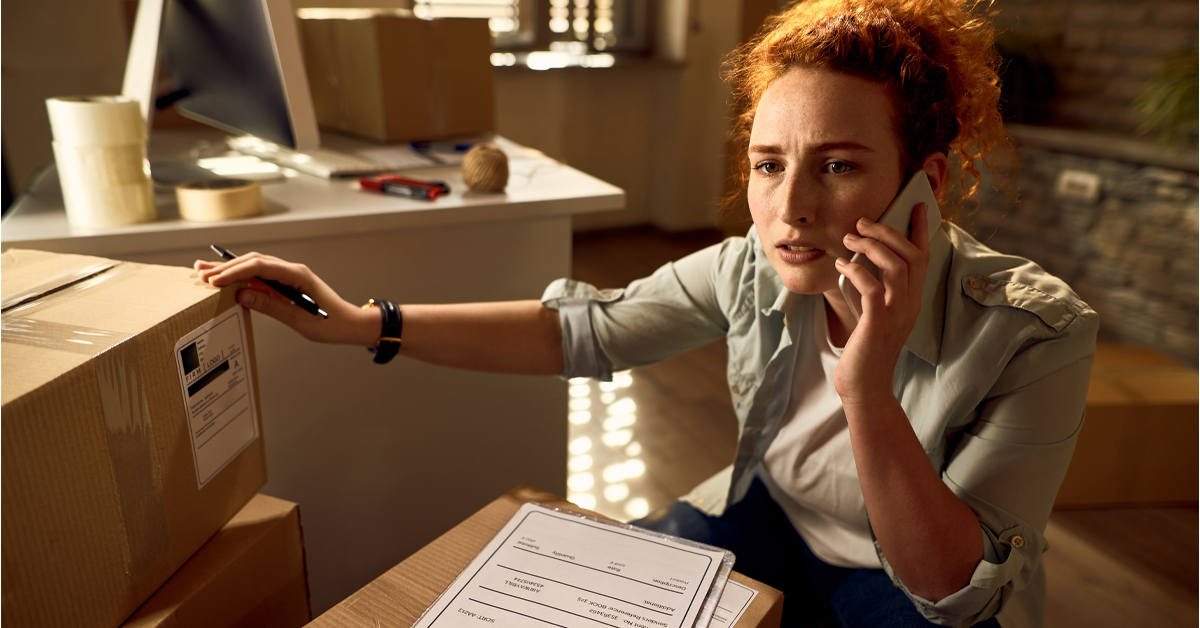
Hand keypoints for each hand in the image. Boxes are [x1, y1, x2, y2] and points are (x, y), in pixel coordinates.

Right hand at [194, 252, 379, 345]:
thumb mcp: (299, 319)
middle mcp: (292, 270)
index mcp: (297, 275)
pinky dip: (242, 278)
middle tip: (201, 273)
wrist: (350, 324)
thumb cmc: (330, 324)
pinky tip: (227, 280)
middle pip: (254, 262)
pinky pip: (261, 277)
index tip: (214, 280)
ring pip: (255, 267)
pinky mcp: (287, 284)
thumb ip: (271, 306)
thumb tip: (242, 296)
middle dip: (226, 267)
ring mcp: (290, 275)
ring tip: (205, 271)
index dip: (235, 272)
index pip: (260, 267)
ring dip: (231, 269)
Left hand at [832, 203, 930, 406]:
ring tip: (850, 238)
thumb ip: (874, 292)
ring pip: (896, 266)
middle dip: (888, 232)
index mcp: (912, 301)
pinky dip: (856, 270)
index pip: (923, 258)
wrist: (865, 388)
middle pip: (911, 255)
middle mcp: (910, 305)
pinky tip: (841, 265)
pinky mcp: (877, 324)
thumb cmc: (865, 351)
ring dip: (871, 246)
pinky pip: (871, 287)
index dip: (921, 230)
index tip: (919, 206)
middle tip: (863, 221)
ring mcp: (896, 314)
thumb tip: (857, 263)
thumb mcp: (875, 316)